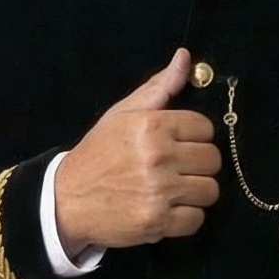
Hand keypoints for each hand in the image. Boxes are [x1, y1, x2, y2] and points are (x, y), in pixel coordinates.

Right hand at [53, 48, 221, 251]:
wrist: (66, 199)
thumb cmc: (97, 153)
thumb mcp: (122, 114)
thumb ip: (159, 88)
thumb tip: (185, 57)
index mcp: (152, 125)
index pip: (205, 128)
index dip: (196, 137)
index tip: (180, 145)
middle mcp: (158, 156)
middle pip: (213, 160)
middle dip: (199, 165)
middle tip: (179, 169)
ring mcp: (159, 191)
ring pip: (210, 190)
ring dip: (196, 193)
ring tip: (175, 191)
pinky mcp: (158, 221)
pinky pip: (197, 219)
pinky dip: (186, 218)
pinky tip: (169, 210)